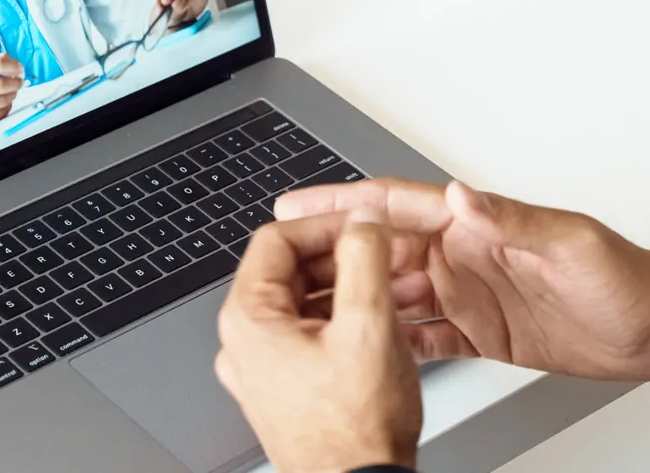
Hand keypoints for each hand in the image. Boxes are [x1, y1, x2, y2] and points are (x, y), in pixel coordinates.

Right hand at [0, 54, 22, 139]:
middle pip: (4, 84)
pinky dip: (7, 107)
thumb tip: (11, 61)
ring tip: (10, 92)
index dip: (14, 65)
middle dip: (16, 82)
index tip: (19, 68)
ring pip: (5, 100)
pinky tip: (2, 104)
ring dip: (12, 95)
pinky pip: (2, 113)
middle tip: (19, 81)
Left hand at [216, 209, 421, 472]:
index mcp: (249, 320)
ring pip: (308, 303)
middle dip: (349, 257)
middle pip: (293, 270)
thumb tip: (363, 219)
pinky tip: (389, 323)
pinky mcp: (287, 390)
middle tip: (391, 254)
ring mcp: (264, 370)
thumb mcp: (368, 325)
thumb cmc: (356, 430)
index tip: (366, 224)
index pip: (278, 238)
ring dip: (355, 288)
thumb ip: (364, 258)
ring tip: (403, 289)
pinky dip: (349, 321)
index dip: (329, 223)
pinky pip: (314, 336)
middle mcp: (246, 344)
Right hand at [275, 179, 649, 382]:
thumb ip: (512, 219)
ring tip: (304, 306)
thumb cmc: (625, 278)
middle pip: (381, 251)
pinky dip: (388, 339)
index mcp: (478, 226)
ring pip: (392, 293)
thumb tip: (461, 195)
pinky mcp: (480, 333)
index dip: (344, 203)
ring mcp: (469, 294)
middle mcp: (466, 256)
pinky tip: (359, 347)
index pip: (398, 207)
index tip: (298, 203)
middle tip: (282, 262)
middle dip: (331, 253)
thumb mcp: (569, 243)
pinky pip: (421, 335)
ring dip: (351, 297)